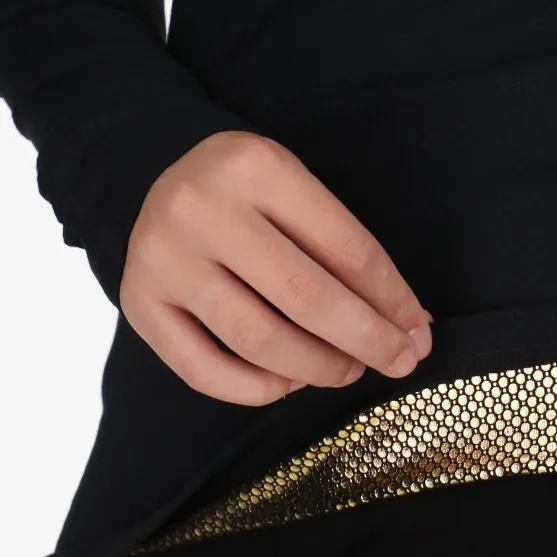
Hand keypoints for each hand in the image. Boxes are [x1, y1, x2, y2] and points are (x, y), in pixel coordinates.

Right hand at [119, 130, 432, 405]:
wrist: (148, 174)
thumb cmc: (246, 195)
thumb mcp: (297, 192)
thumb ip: (348, 252)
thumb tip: (410, 326)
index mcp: (258, 167)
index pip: (348, 248)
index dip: (392, 301)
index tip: (418, 334)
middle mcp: (204, 211)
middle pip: (306, 298)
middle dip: (366, 340)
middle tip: (398, 362)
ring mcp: (164, 259)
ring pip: (259, 339)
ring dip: (318, 368)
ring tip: (347, 370)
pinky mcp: (138, 302)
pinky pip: (203, 370)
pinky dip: (257, 389)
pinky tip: (288, 383)